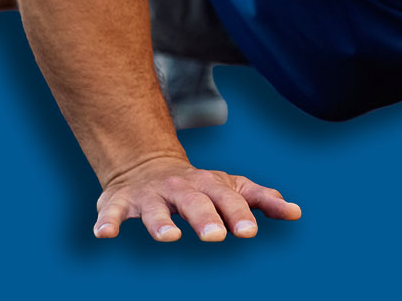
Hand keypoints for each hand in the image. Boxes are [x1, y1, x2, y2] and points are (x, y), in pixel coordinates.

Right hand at [93, 155, 302, 240]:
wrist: (148, 164)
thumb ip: (262, 200)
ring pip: (155, 208)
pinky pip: (113, 211)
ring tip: (170, 237)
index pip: (228, 199)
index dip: (239, 215)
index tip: (250, 233)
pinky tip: (105, 235)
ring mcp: (150, 195)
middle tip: (216, 237)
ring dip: (161, 223)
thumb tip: (296, 212)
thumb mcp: (232, 187)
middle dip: (205, 218)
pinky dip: (108, 221)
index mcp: (210, 185)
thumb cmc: (200, 185)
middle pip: (194, 202)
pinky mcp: (120, 202)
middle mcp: (181, 188)